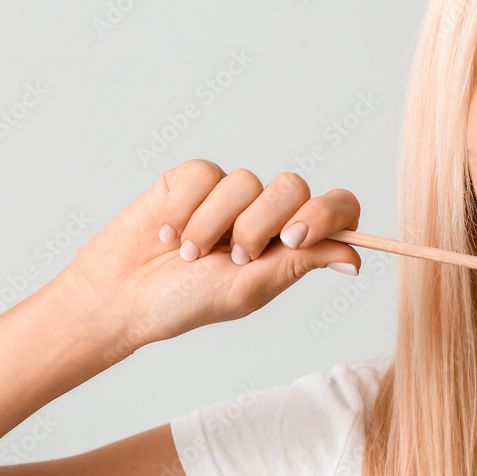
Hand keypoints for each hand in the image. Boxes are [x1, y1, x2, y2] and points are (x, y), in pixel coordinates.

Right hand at [58, 159, 361, 355]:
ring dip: (211, 225)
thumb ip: (301, 263)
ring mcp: (230, 193)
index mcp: (291, 241)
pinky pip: (204, 174)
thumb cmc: (187, 302)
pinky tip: (167, 233)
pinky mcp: (192, 178)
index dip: (325, 213)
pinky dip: (183, 209)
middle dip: (259, 224)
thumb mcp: (249, 289)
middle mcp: (266, 212)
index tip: (293, 236)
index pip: (336, 207)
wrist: (122, 297)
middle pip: (292, 185)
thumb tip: (355, 259)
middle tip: (231, 257)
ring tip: (187, 254)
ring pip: (245, 180)